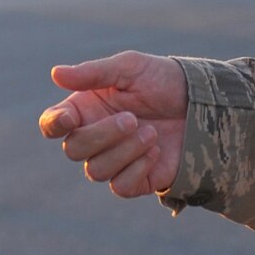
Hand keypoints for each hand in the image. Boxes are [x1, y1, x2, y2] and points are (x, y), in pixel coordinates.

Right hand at [38, 51, 186, 197]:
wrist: (202, 104)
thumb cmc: (162, 80)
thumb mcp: (130, 68)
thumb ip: (93, 73)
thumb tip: (55, 73)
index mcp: (85, 108)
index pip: (53, 124)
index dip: (54, 124)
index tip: (71, 117)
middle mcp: (94, 137)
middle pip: (73, 150)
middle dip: (102, 135)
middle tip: (133, 118)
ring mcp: (114, 161)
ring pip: (96, 171)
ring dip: (125, 151)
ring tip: (152, 132)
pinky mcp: (136, 180)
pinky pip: (120, 186)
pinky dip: (138, 167)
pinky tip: (156, 150)